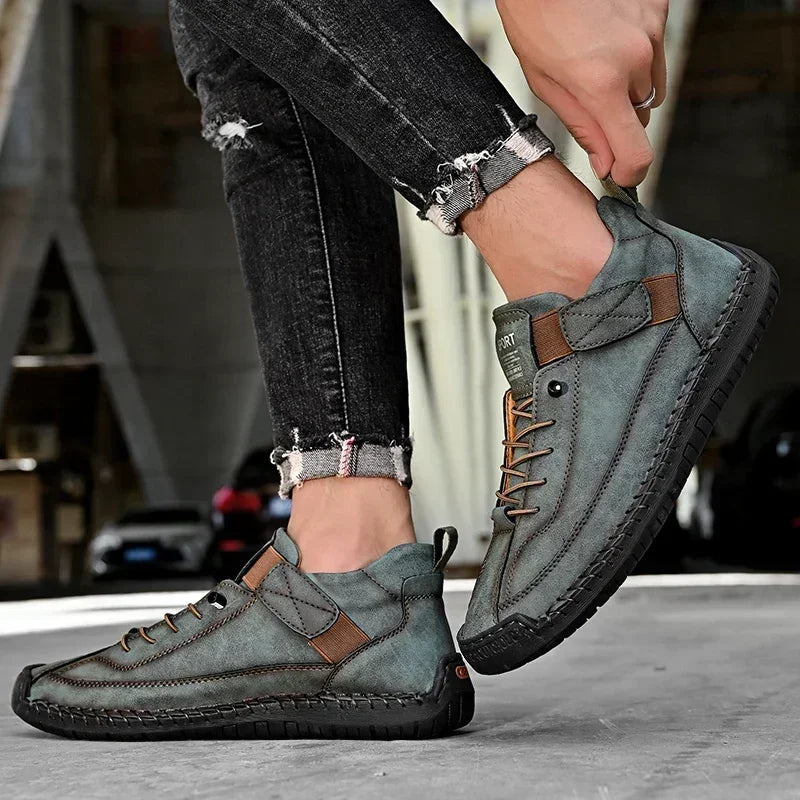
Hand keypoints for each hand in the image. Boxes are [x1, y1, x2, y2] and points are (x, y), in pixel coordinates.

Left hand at [496, 0, 667, 185]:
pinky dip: (638, 54)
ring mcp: (652, 31)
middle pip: (643, 118)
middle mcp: (636, 58)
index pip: (637, 153)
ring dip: (632, 89)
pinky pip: (657, 51)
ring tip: (598, 64)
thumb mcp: (546, 83)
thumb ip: (583, 128)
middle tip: (591, 100)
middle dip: (620, 121)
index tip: (619, 176)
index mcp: (601, 84)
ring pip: (653, 86)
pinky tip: (609, 37)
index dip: (630, 173)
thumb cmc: (535, 16)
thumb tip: (606, 165)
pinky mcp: (660, 9)